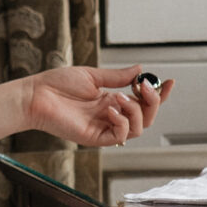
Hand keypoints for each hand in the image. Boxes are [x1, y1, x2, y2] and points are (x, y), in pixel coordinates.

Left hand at [23, 65, 173, 148]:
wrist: (36, 95)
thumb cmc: (56, 85)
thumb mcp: (92, 76)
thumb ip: (117, 76)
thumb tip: (139, 69)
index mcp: (111, 101)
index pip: (142, 102)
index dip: (159, 94)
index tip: (169, 82)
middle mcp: (110, 115)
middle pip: (146, 117)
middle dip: (152, 102)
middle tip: (145, 88)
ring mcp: (104, 127)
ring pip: (137, 129)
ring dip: (135, 111)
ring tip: (118, 97)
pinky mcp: (95, 138)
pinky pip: (120, 136)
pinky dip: (122, 122)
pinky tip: (111, 109)